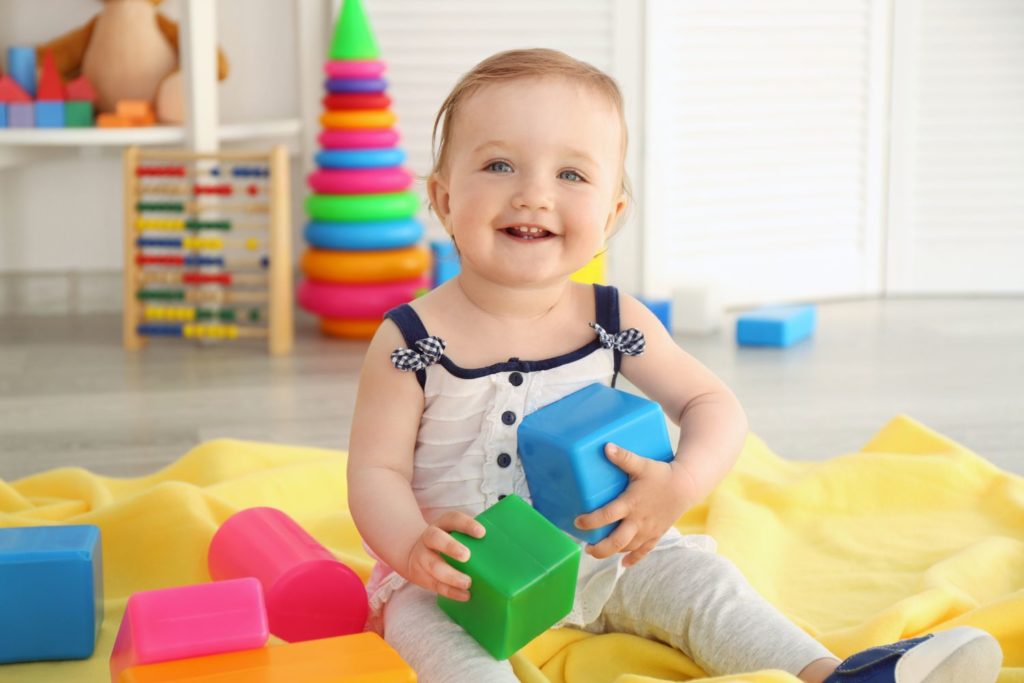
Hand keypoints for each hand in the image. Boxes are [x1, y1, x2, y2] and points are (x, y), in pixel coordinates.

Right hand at [403, 511, 485, 601]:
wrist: (412, 552)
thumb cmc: (445, 541)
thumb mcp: (453, 532)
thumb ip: (471, 536)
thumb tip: (501, 543)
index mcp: (441, 524)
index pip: (453, 519)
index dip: (466, 525)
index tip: (482, 533)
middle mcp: (429, 538)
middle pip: (436, 539)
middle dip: (451, 547)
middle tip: (466, 556)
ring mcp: (422, 557)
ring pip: (433, 566)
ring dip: (451, 576)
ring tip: (467, 582)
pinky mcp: (420, 576)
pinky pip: (435, 584)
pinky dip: (450, 591)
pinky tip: (465, 595)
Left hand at [574, 443, 698, 566]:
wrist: (687, 486)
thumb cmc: (662, 474)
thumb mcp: (642, 464)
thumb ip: (624, 458)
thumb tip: (606, 446)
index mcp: (631, 504)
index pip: (607, 516)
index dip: (590, 522)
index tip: (577, 523)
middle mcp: (638, 521)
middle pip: (616, 541)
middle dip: (599, 548)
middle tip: (586, 547)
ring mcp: (648, 530)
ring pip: (628, 548)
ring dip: (612, 552)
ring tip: (597, 551)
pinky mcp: (656, 534)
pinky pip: (644, 551)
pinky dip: (634, 558)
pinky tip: (624, 564)